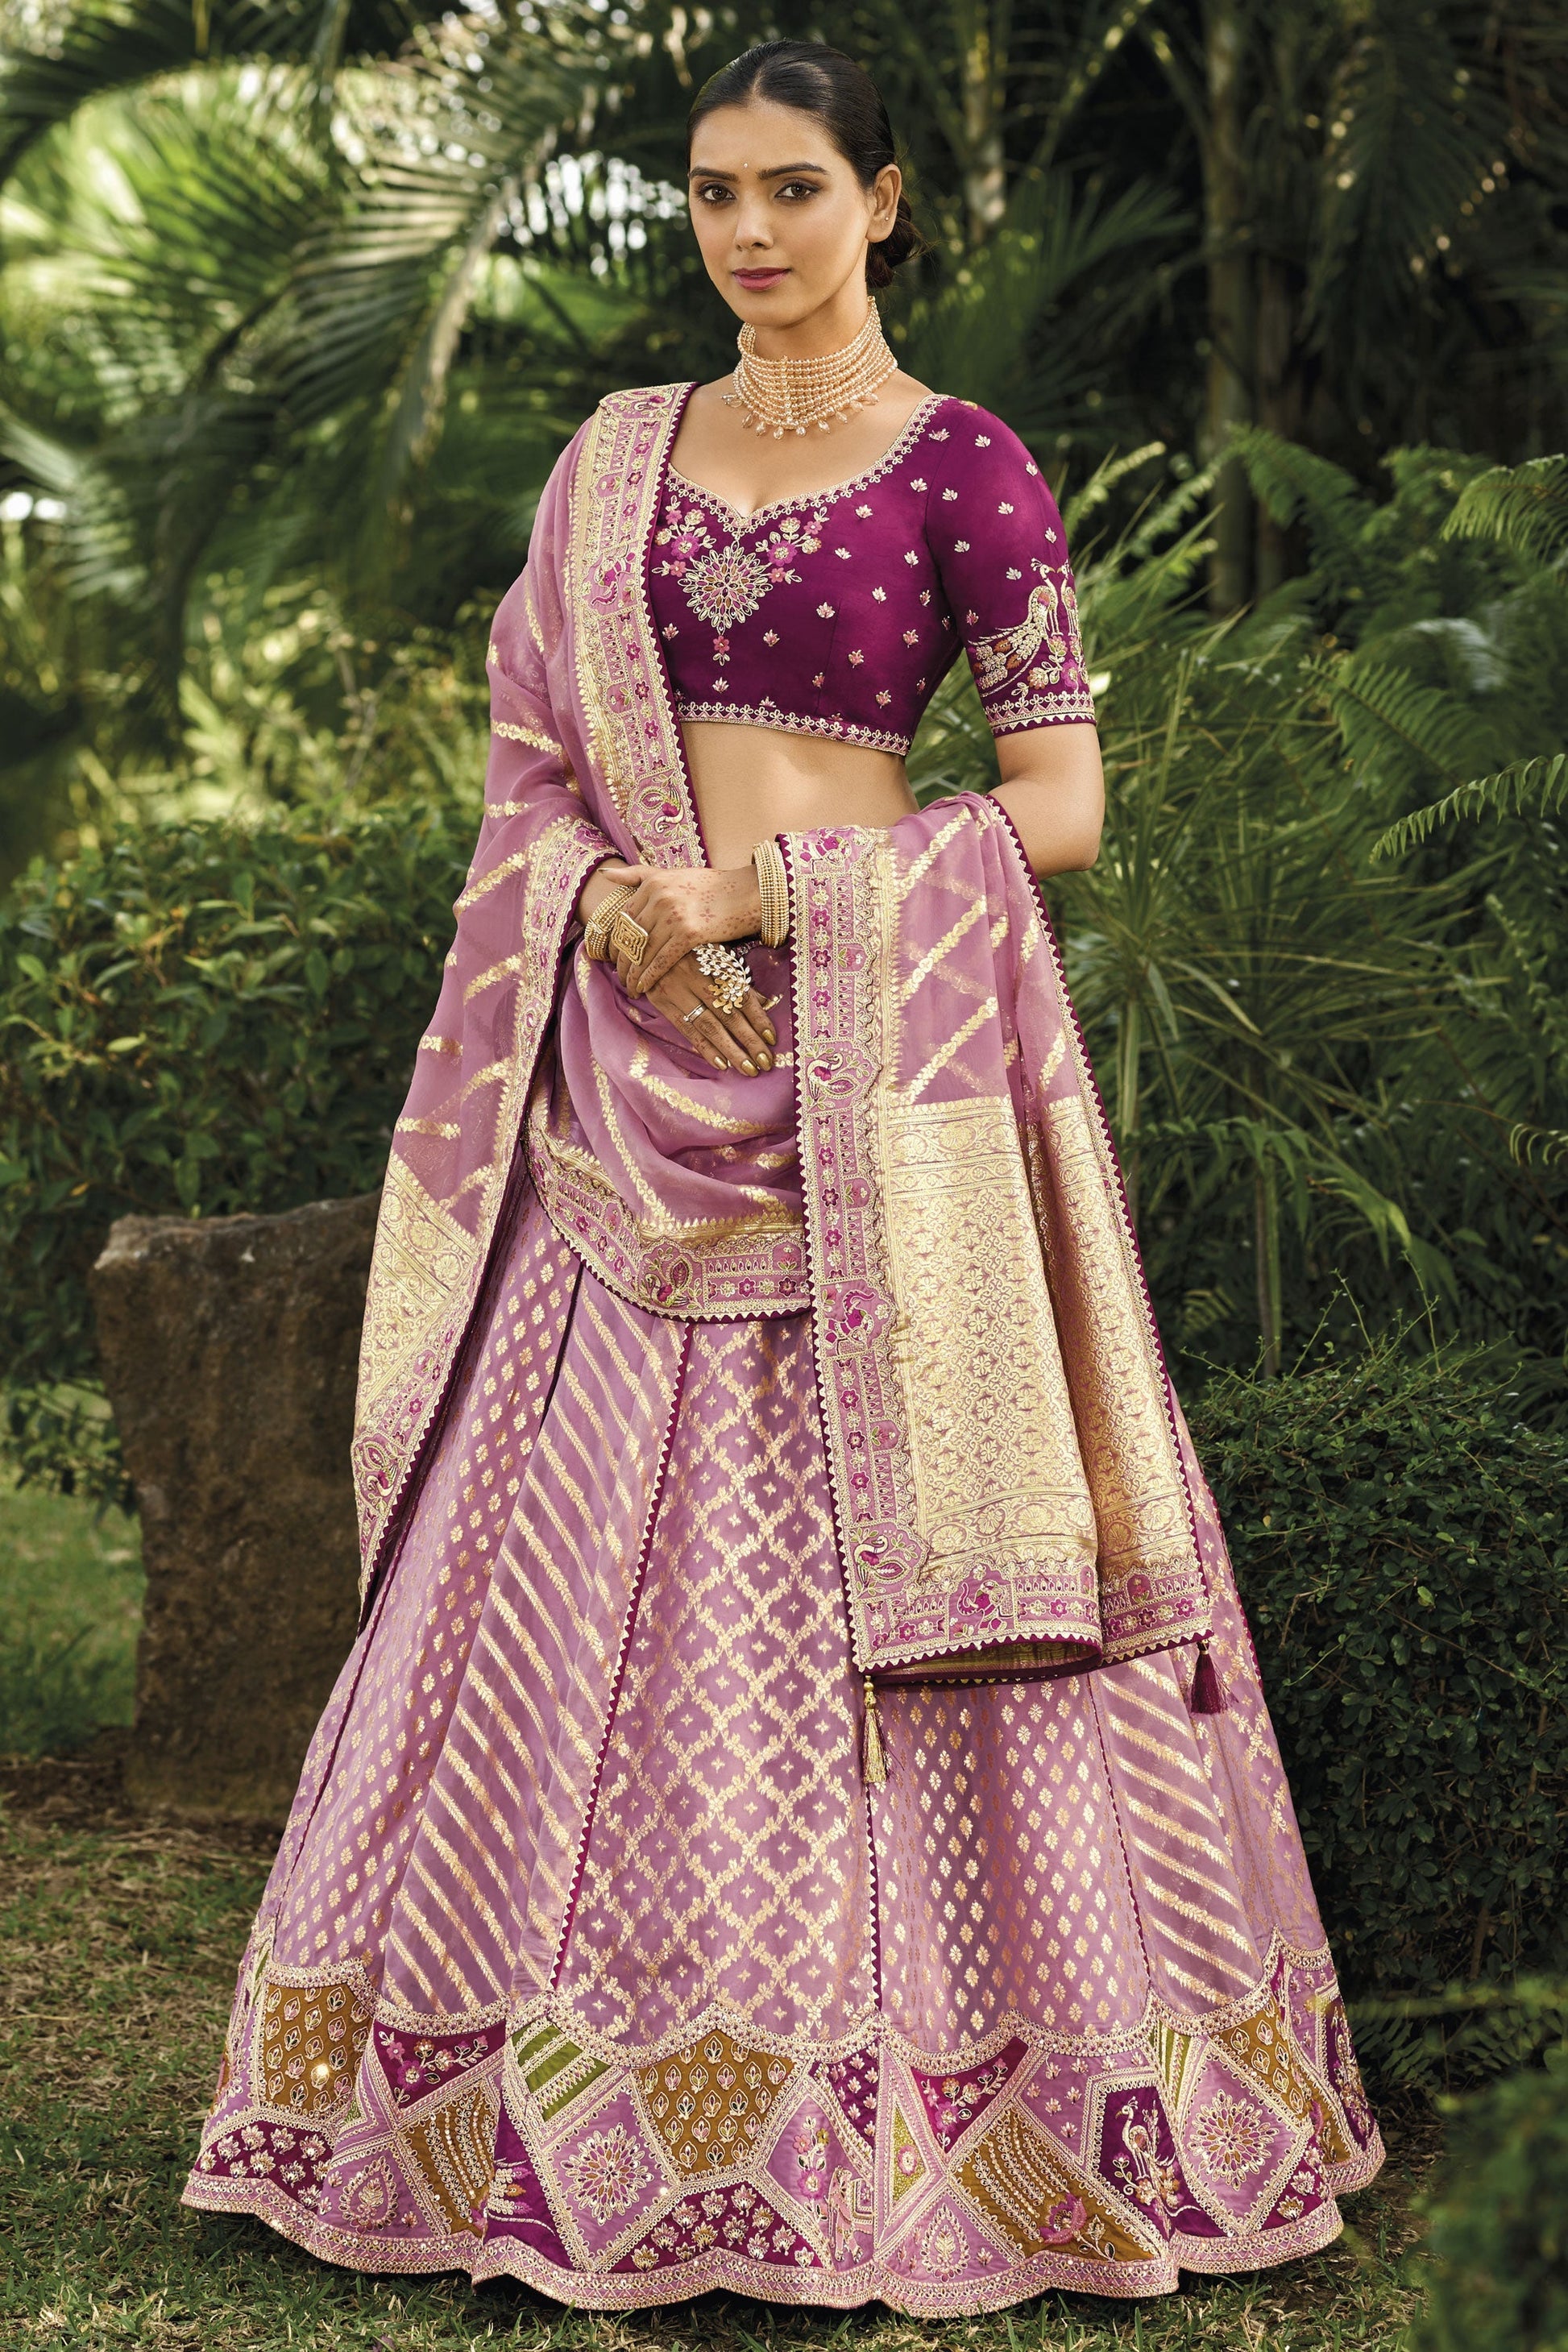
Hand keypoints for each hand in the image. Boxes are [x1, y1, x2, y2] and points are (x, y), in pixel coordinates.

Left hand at [591, 861, 762, 998]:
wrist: (747, 893)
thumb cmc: (711, 886)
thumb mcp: (672, 874)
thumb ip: (639, 875)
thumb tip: (606, 874)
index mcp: (653, 883)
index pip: (623, 917)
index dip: (615, 940)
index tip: (613, 956)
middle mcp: (659, 898)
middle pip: (629, 936)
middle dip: (621, 961)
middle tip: (619, 977)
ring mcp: (673, 916)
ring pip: (642, 952)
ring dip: (632, 974)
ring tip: (629, 987)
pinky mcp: (689, 934)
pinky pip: (660, 961)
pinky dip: (649, 977)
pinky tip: (643, 988)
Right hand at [643, 947, 776, 1076]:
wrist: (645, 939)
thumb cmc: (689, 944)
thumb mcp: (716, 952)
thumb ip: (738, 977)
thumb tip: (766, 1003)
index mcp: (713, 959)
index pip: (741, 994)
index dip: (758, 1017)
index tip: (772, 1038)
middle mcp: (694, 975)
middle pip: (728, 1014)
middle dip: (749, 1041)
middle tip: (765, 1062)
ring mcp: (675, 989)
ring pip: (708, 1026)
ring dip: (730, 1050)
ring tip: (748, 1069)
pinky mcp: (660, 1000)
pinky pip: (686, 1029)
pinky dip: (704, 1048)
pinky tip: (721, 1063)